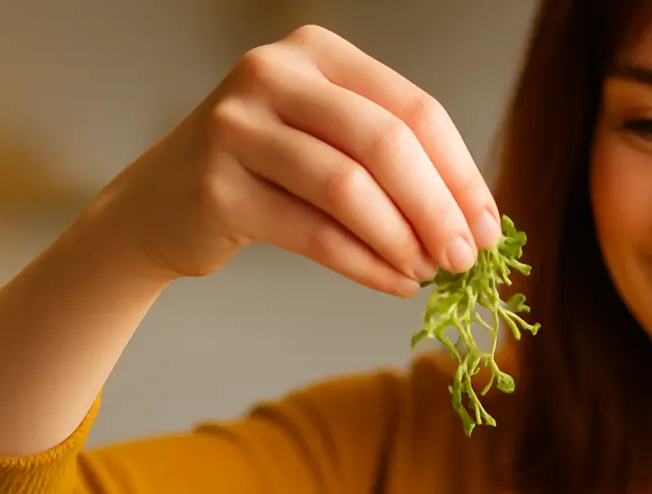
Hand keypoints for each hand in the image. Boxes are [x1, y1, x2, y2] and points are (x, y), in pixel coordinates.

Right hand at [91, 24, 500, 295]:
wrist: (162, 206)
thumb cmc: (269, 175)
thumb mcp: (332, 144)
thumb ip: (396, 165)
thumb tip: (477, 223)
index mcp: (317, 51)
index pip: (414, 109)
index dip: (461, 174)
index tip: (489, 229)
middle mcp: (272, 74)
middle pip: (385, 143)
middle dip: (438, 209)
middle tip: (466, 259)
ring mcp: (237, 126)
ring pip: (348, 189)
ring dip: (402, 241)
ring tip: (428, 273)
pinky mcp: (216, 186)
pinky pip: (313, 233)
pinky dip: (366, 265)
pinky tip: (395, 284)